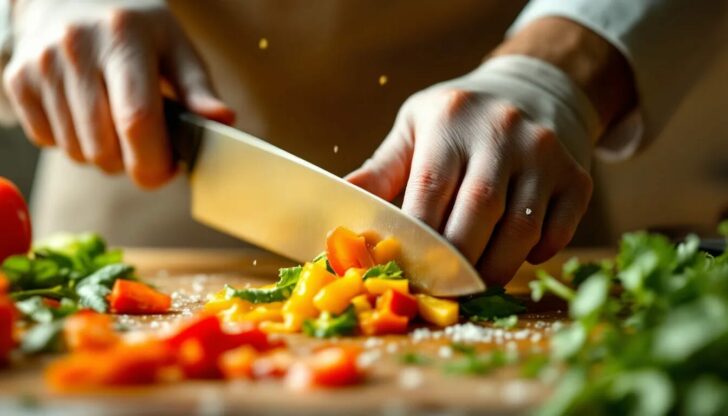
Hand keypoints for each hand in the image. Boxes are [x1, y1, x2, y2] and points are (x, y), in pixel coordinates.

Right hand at [3, 0, 233, 187]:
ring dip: (103, 154)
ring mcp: (41, 66)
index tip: (169, 170)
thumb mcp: (175, 46)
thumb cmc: (135, 27)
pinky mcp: (17, 81)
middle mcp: (75, 49)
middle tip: (145, 142)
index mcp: (124, 39)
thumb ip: (198, 89)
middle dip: (132, 162)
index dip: (155, 162)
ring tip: (115, 122)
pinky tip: (85, 113)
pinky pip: (49, 143)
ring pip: (78, 153)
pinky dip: (72, 142)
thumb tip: (223, 121)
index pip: (137, 121)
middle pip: (105, 149)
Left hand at [347, 58, 594, 285]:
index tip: (405, 273)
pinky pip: (558, 230)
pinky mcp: (577, 176)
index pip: (431, 189)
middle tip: (438, 291)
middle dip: (456, 262)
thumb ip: (381, 171)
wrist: (529, 92)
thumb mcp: (415, 130)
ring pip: (521, 229)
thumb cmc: (458, 121)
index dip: (418, 239)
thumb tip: (337, 205)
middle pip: (479, 212)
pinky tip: (515, 257)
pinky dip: (536, 255)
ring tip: (472, 284)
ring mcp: (546, 153)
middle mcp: (503, 131)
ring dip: (494, 267)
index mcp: (451, 120)